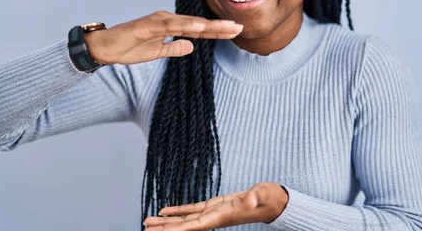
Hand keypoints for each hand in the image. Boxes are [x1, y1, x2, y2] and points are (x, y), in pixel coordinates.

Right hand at [84, 10, 242, 64]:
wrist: (104, 48)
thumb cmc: (128, 48)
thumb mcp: (157, 52)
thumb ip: (173, 48)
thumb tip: (191, 47)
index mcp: (171, 26)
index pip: (199, 30)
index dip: (218, 31)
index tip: (236, 31)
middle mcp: (167, 20)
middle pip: (198, 24)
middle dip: (219, 26)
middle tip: (239, 27)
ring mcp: (158, 20)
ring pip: (187, 22)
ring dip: (207, 26)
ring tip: (225, 28)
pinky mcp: (147, 25)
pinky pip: (169, 26)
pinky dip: (184, 26)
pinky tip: (197, 28)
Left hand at [143, 182, 288, 229]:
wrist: (276, 201)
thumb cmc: (270, 198)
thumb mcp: (262, 195)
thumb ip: (254, 198)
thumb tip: (250, 200)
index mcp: (222, 216)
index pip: (194, 226)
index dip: (176, 230)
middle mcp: (214, 218)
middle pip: (185, 227)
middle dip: (165, 229)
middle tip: (145, 229)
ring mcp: (213, 213)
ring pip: (185, 220)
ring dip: (167, 222)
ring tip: (148, 222)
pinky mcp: (215, 206)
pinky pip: (192, 210)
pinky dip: (178, 212)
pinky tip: (165, 211)